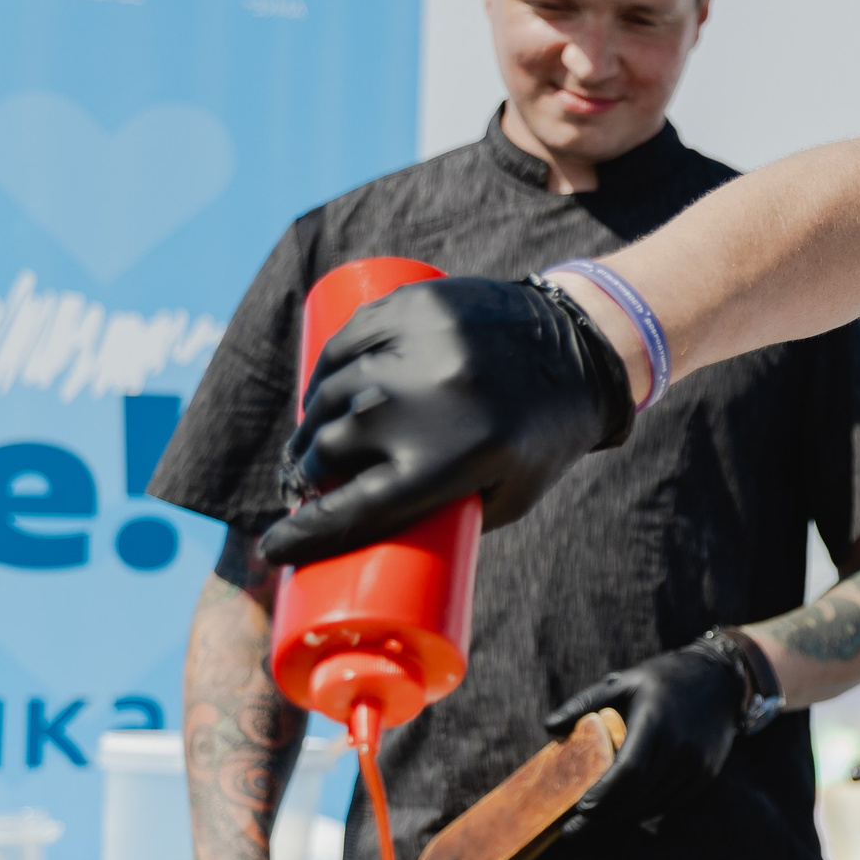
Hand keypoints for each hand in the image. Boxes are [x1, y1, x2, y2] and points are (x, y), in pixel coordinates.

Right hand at [257, 276, 632, 566]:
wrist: (586, 349)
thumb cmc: (547, 437)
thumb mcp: (510, 496)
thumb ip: (446, 518)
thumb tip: (369, 545)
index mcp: (453, 462)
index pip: (352, 509)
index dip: (302, 537)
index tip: (274, 550)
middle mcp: (426, 403)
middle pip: (329, 450)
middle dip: (302, 477)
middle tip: (300, 488)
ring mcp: (417, 349)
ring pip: (329, 394)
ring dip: (308, 426)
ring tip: (308, 446)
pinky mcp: (415, 309)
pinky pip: (347, 342)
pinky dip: (326, 371)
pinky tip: (319, 394)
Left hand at [543, 644, 746, 834]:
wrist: (721, 681)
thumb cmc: (662, 681)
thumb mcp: (623, 682)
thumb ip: (584, 703)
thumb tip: (549, 727)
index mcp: (656, 720)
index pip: (629, 769)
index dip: (604, 794)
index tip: (579, 809)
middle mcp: (680, 745)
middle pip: (637, 793)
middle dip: (603, 816)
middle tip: (572, 831)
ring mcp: (696, 763)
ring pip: (653, 803)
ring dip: (621, 817)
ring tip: (592, 825)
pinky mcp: (705, 774)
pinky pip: (669, 802)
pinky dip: (643, 811)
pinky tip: (622, 813)